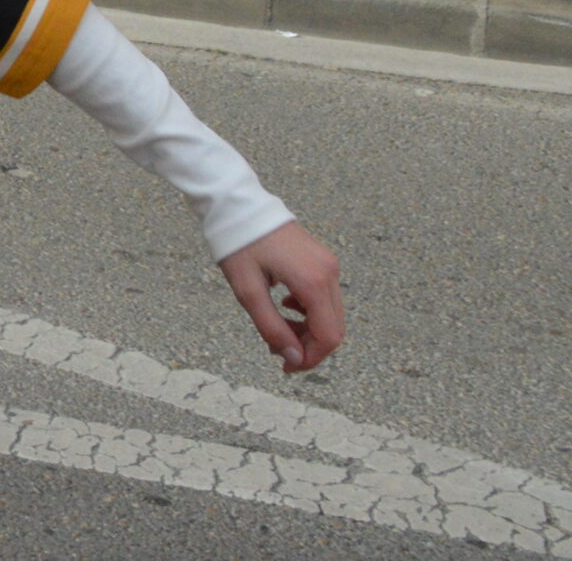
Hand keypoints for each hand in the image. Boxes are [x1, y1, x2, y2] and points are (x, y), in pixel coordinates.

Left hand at [218, 220, 343, 373]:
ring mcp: (329, 265)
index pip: (328, 336)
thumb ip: (272, 328)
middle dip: (308, 347)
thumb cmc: (238, 245)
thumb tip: (294, 360)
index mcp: (313, 281)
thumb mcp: (248, 292)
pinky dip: (309, 312)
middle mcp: (329, 272)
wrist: (238, 205)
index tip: (286, 367)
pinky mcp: (323, 261)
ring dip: (308, 330)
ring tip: (277, 328)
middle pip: (333, 328)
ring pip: (331, 314)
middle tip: (277, 350)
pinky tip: (285, 307)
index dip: (311, 358)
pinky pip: (325, 298)